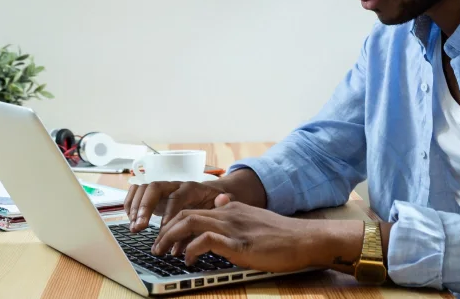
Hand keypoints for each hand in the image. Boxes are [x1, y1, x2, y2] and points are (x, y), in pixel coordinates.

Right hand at [123, 180, 229, 231]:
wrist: (210, 193)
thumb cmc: (214, 202)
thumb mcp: (221, 204)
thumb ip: (219, 206)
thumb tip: (217, 207)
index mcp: (191, 187)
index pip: (177, 195)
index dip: (169, 211)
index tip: (164, 228)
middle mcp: (174, 184)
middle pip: (154, 187)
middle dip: (145, 207)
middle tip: (140, 227)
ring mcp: (162, 188)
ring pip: (143, 188)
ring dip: (136, 207)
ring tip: (134, 227)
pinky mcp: (154, 195)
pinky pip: (136, 191)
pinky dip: (130, 204)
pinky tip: (131, 219)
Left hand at [151, 197, 363, 271]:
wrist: (303, 239)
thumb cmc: (281, 234)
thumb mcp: (254, 216)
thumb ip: (235, 209)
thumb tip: (221, 199)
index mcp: (230, 207)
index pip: (193, 210)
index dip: (175, 224)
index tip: (166, 239)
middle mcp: (227, 212)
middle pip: (185, 213)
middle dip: (165, 231)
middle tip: (156, 247)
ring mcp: (232, 226)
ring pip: (189, 222)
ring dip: (171, 238)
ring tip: (164, 253)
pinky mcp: (237, 243)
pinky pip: (205, 240)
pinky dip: (191, 249)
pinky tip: (189, 259)